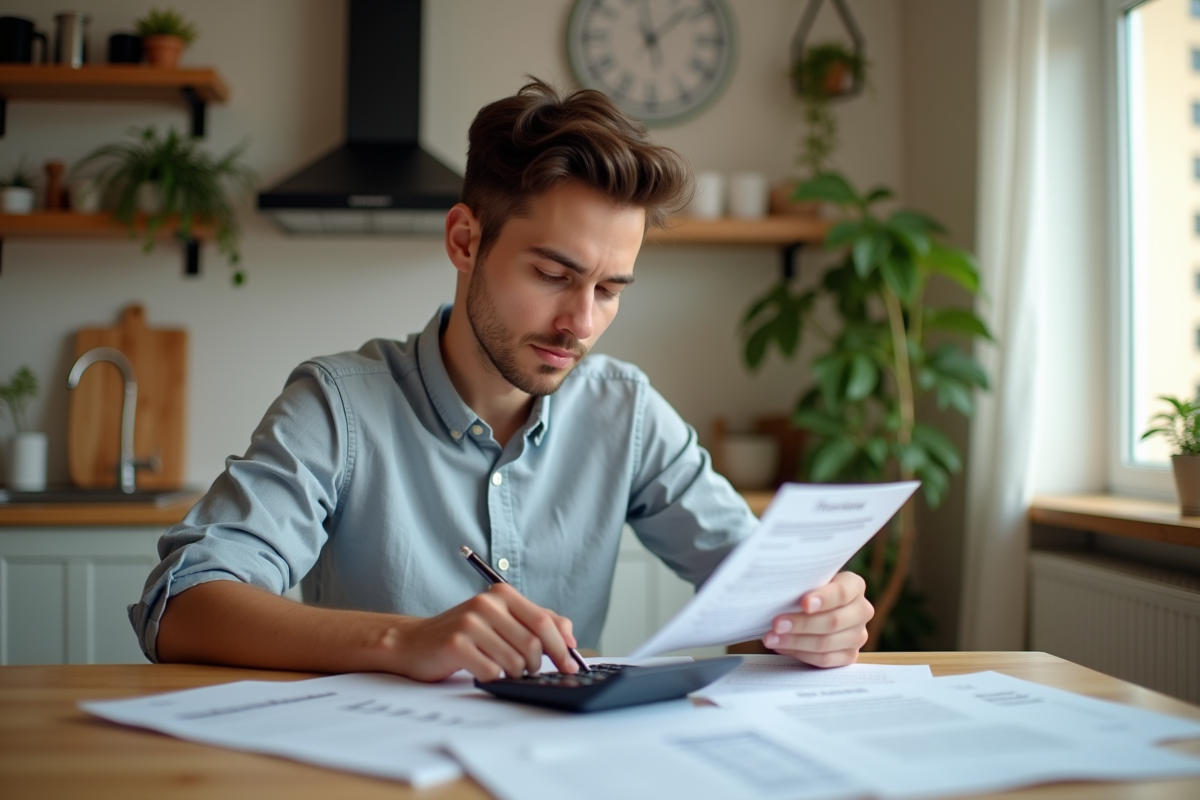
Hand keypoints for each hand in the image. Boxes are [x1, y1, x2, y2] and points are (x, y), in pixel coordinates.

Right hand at [385, 583, 579, 681]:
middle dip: (537, 665)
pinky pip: (492, 672)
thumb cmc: (462, 633)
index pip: (544, 621)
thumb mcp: (500, 619)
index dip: (562, 647)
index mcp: (501, 594)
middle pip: (532, 644)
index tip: (571, 666)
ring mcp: (470, 623)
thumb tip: (570, 638)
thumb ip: (535, 622)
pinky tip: (483, 672)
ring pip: (514, 662)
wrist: (413, 642)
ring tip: (502, 671)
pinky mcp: (456, 645)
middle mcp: (486, 603)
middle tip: (530, 672)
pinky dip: (493, 679)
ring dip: (514, 675)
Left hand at [762, 571, 872, 667]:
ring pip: (826, 642)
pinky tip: (783, 647)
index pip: (842, 593)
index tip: (804, 603)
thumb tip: (780, 592)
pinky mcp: (849, 655)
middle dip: (802, 624)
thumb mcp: (808, 581)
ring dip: (795, 641)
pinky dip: (801, 654)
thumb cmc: (807, 590)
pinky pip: (825, 659)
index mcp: (854, 586)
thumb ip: (802, 584)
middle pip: (833, 621)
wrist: (814, 609)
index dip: (823, 599)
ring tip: (772, 638)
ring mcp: (858, 635)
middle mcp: (862, 610)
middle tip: (777, 624)